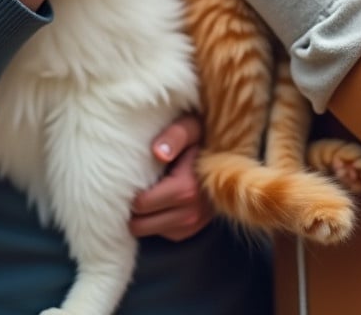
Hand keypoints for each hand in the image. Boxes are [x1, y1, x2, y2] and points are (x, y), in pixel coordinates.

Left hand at [129, 114, 213, 240]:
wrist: (229, 155)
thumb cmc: (203, 137)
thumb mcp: (190, 127)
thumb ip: (174, 136)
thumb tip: (158, 153)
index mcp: (186, 189)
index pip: (140, 204)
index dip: (130, 190)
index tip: (131, 175)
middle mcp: (191, 212)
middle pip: (141, 225)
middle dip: (133, 209)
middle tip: (136, 186)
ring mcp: (194, 224)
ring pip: (150, 232)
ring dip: (145, 216)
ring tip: (148, 191)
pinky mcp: (194, 230)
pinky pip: (164, 233)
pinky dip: (157, 221)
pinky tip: (159, 201)